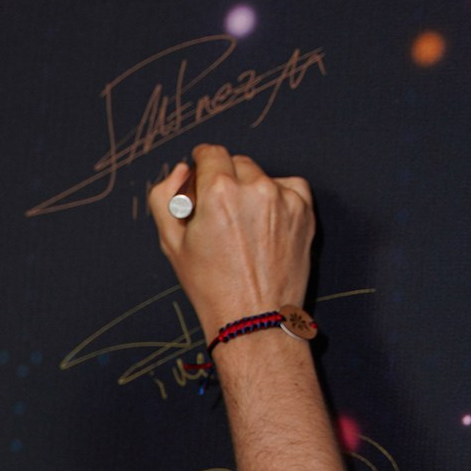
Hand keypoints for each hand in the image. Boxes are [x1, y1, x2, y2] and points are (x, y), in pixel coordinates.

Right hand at [149, 144, 314, 336]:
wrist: (254, 318)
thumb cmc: (210, 286)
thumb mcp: (171, 243)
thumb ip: (165, 196)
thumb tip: (181, 170)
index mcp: (218, 191)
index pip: (210, 153)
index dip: (201, 161)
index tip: (201, 170)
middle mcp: (255, 188)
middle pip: (236, 163)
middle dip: (225, 179)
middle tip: (219, 212)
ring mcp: (284, 199)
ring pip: (261, 176)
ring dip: (250, 189)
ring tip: (243, 224)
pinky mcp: (304, 211)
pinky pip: (288, 187)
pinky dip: (277, 197)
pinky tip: (265, 223)